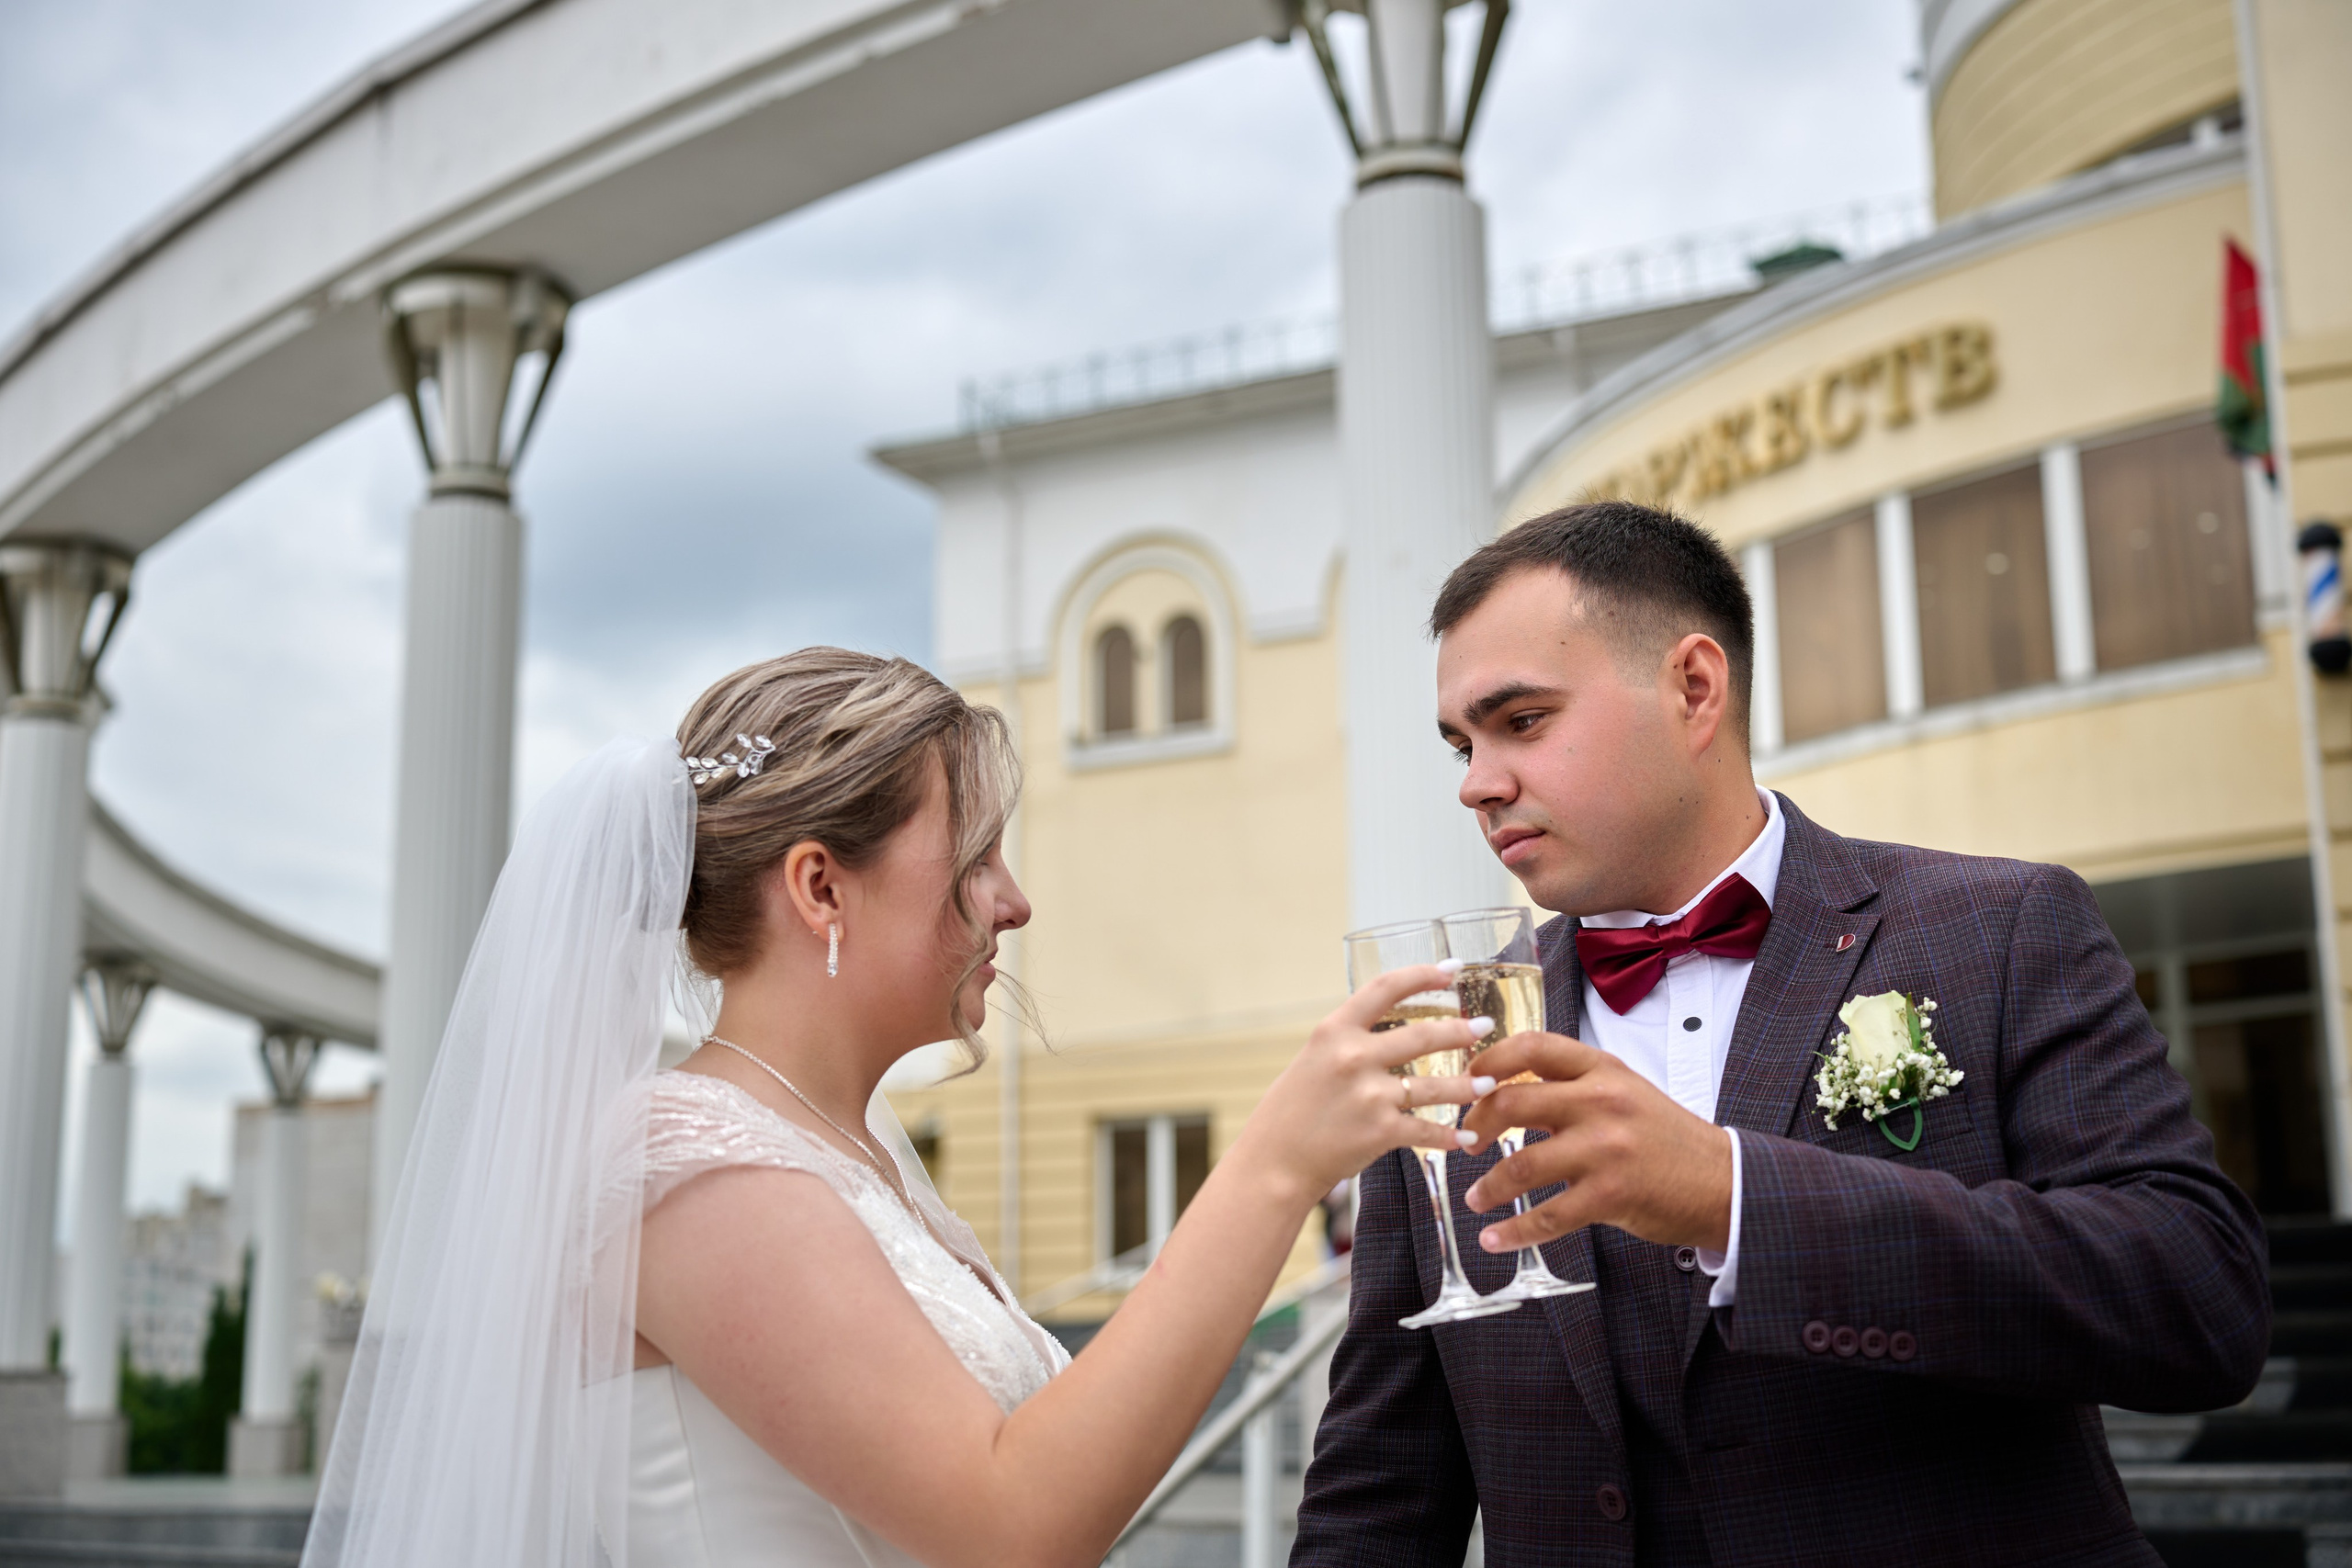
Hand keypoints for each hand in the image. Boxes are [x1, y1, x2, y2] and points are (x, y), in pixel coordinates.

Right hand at [1231, 965, 1493, 1205]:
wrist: (1273, 1162)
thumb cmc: (1291, 1111)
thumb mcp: (1313, 1059)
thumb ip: (1350, 1042)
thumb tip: (1390, 1030)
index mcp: (1334, 1030)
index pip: (1386, 988)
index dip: (1423, 975)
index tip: (1452, 969)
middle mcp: (1353, 1057)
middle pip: (1423, 1035)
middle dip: (1462, 1031)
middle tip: (1485, 1027)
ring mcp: (1369, 1095)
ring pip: (1435, 1085)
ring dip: (1468, 1085)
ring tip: (1489, 1083)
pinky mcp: (1380, 1131)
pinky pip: (1427, 1131)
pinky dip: (1450, 1136)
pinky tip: (1467, 1138)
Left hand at [1456, 1032, 1732, 1253]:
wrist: (1722, 1181)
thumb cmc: (1665, 1137)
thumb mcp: (1624, 1091)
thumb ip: (1571, 1087)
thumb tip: (1505, 1092)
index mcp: (1602, 1069)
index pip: (1532, 1047)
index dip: (1489, 1060)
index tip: (1468, 1079)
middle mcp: (1602, 1101)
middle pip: (1512, 1102)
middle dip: (1476, 1125)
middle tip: (1465, 1143)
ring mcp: (1606, 1149)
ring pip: (1522, 1165)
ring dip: (1489, 1187)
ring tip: (1475, 1198)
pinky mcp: (1611, 1195)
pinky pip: (1548, 1217)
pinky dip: (1514, 1231)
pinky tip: (1494, 1238)